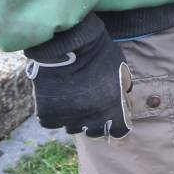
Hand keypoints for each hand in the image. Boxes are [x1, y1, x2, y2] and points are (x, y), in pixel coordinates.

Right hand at [24, 15, 132, 139]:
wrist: (69, 42)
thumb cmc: (98, 50)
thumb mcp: (121, 68)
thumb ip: (122, 88)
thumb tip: (124, 98)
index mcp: (112, 106)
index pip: (119, 131)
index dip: (117, 128)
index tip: (114, 125)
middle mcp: (92, 116)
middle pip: (94, 131)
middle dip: (93, 122)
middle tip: (89, 108)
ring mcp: (69, 117)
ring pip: (72, 127)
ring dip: (74, 118)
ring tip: (72, 101)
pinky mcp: (49, 114)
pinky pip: (52, 122)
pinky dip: (54, 114)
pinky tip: (56, 100)